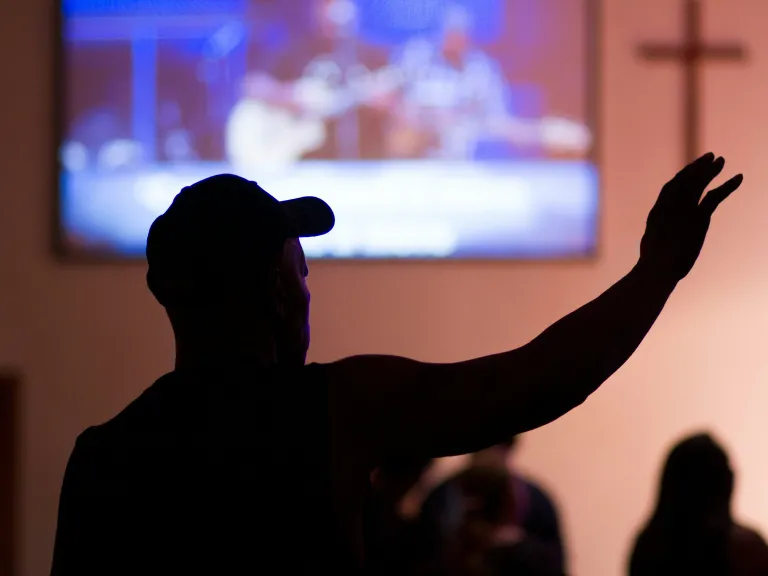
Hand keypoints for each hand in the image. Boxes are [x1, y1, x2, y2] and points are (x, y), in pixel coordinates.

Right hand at [638, 152, 742, 283]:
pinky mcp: (698, 218)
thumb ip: (655, 241)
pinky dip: (728, 186)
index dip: (681, 177)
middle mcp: (669, 206)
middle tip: (710, 156)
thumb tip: (652, 248)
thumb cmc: (652, 266)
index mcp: (656, 213)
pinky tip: (739, 177)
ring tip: (720, 160)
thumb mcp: (651, 249)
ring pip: (697, 183)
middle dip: (697, 167)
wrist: (656, 268)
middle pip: (684, 180)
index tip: (690, 169)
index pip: (669, 189)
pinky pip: (715, 197)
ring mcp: (683, 210)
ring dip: (710, 170)